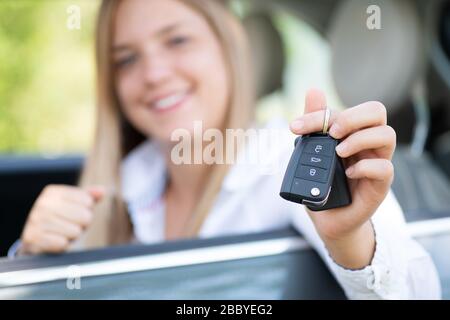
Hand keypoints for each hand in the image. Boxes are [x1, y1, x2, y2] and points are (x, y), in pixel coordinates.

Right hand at [20, 185, 104, 254]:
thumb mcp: (75, 204)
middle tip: (70, 225)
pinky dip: (63, 245)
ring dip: (72, 236)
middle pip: (85, 217)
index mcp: (53, 192)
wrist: (36, 239)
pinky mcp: (33, 238)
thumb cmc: (60, 219)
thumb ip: (90, 196)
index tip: (75, 214)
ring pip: (76, 232)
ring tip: (62, 233)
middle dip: (82, 225)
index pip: (88, 201)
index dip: (87, 211)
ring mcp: (36, 220)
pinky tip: (55, 241)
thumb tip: (102, 191)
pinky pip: (63, 244)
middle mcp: (43, 203)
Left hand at [290, 89, 395, 268]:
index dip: (318, 114)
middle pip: (377, 111)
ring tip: (338, 152)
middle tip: (331, 132)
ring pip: (387, 135)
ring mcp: (376, 163)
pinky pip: (385, 168)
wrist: (328, 218)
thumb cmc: (322, 183)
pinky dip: (365, 167)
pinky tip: (347, 173)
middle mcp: (367, 144)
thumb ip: (314, 125)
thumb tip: (314, 90)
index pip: (345, 110)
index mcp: (352, 132)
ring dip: (359, 139)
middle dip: (351, 117)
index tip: (295, 127)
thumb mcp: (312, 153)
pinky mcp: (380, 185)